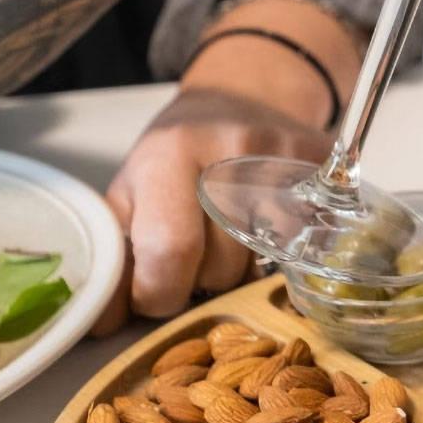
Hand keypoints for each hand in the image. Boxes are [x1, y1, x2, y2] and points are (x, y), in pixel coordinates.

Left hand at [92, 0, 362, 331]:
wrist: (242, 96)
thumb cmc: (175, 155)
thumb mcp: (130, 192)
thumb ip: (113, 257)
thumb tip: (101, 326)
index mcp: (168, 156)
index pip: (168, 251)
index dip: (158, 293)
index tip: (154, 293)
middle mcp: (229, 152)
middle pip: (220, 268)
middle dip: (201, 285)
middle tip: (194, 260)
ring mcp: (283, 159)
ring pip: (263, 266)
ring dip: (242, 272)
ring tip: (229, 243)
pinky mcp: (321, 168)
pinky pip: (304, 245)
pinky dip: (284, 255)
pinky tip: (268, 235)